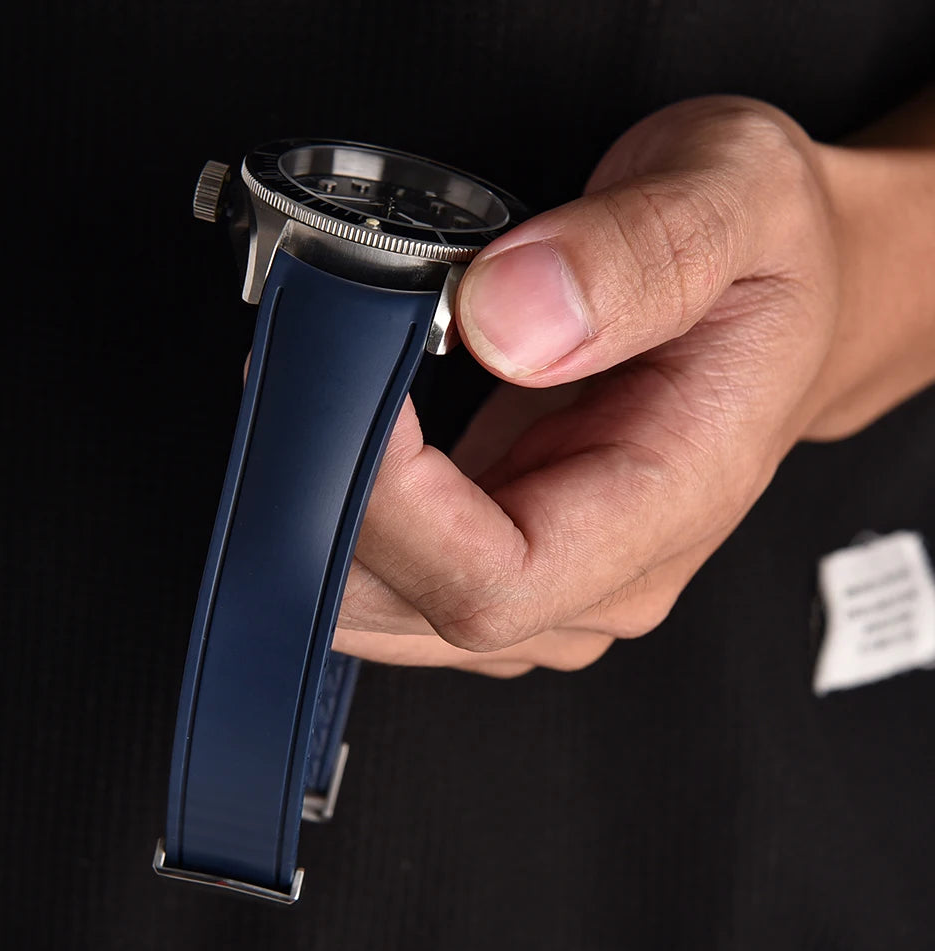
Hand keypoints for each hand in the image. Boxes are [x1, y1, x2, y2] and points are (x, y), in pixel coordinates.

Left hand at [333, 93, 934, 675]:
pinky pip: (399, 581)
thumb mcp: (734, 200)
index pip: (497, 580)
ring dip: (319, 522)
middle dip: (326, 510)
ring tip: (309, 401)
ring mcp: (558, 575)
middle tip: (296, 380)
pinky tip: (332, 445)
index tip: (341, 395)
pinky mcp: (515, 551)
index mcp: (670, 500)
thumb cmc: (770, 257)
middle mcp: (608, 569)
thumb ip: (632, 255)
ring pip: (392, 614)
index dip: (390, 512)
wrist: (790, 297)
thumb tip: (504, 321)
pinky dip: (341, 522)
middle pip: (421, 610)